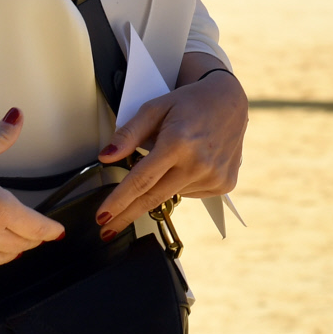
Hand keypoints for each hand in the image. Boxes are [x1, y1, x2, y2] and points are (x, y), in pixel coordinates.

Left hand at [96, 59, 247, 236]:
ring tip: (171, 161)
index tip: (102, 217)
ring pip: (172, 194)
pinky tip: (189, 165)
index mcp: (178, 142)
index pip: (141, 180)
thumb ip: (129, 133)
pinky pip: (191, 194)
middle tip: (107, 230)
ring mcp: (214, 176)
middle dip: (127, 215)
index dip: (118, 201)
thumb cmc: (191, 103)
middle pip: (152, 197)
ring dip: (161, 186)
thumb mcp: (155, 108)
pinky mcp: (224, 183)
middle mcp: (198, 163)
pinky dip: (182, 184)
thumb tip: (106, 156)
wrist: (230, 102)